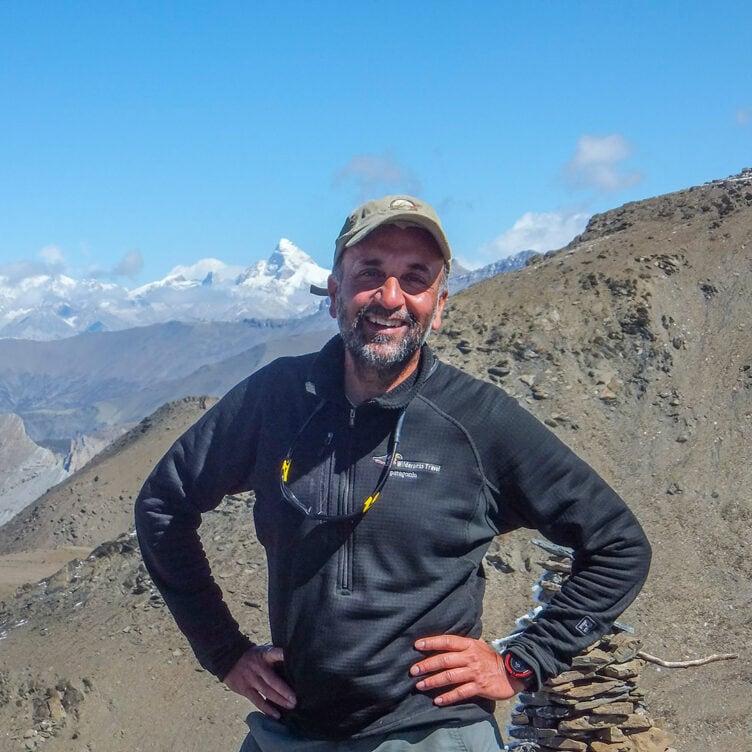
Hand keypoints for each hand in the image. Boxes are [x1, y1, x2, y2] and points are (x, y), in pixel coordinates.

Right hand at [223, 645, 296, 718]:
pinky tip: (276, 715)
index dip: (283, 655)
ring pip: (267, 691)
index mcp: (264, 655)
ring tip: (291, 706)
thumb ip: (274, 657)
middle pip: (273, 680)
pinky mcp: (244, 689)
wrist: (227, 658)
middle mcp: (258, 667)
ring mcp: (251, 679)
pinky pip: (257, 700)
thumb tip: (292, 662)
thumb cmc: (252, 656)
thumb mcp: (262, 651)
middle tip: (295, 699)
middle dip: (285, 691)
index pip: (275, 653)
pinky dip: (266, 709)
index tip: (292, 658)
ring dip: (279, 700)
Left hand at [410, 634, 526, 705]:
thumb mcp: (479, 645)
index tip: (417, 645)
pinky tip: (437, 701)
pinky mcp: (479, 687)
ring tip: (420, 685)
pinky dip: (448, 697)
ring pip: (449, 676)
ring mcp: (474, 672)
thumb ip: (464, 643)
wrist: (512, 673)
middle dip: (427, 665)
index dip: (431, 642)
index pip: (447, 641)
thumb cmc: (491, 659)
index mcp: (469, 645)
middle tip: (413, 670)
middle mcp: (470, 657)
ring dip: (433, 681)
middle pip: (444, 660)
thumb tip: (446, 640)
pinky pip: (460, 692)